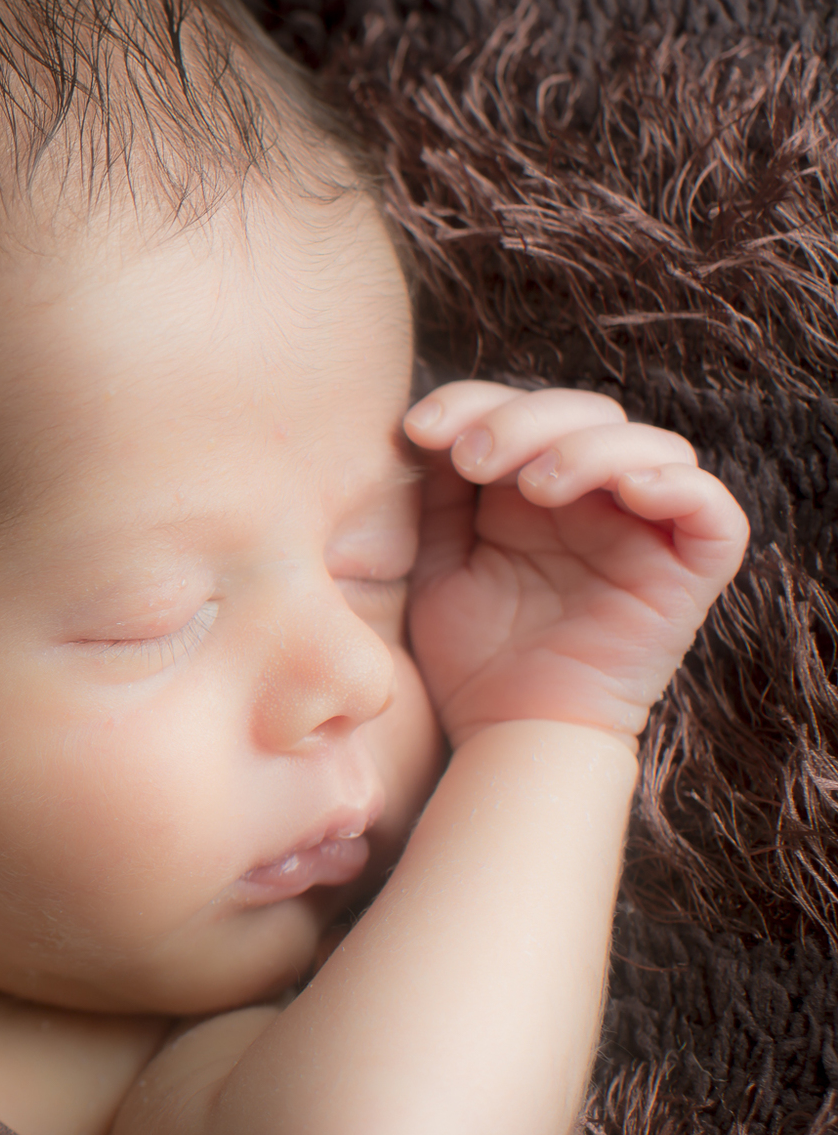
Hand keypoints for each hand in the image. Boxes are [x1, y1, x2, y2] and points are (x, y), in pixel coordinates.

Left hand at [401, 382, 747, 746]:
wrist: (504, 732)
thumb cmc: (471, 656)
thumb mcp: (439, 562)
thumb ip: (441, 497)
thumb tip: (428, 427)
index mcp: (535, 490)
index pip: (525, 410)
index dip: (476, 401)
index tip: (419, 427)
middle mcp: (596, 501)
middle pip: (587, 415)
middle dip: (524, 421)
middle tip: (473, 458)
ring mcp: (645, 533)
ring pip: (653, 446)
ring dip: (591, 448)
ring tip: (533, 485)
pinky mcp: (688, 574)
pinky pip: (714, 515)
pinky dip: (680, 487)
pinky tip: (628, 489)